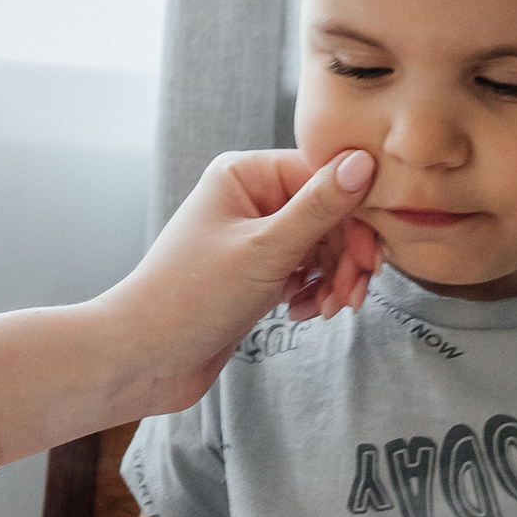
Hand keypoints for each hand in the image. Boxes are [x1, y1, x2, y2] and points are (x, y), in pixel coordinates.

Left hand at [94, 148, 378, 419]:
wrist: (146, 356)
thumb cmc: (191, 297)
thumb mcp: (264, 250)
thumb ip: (319, 208)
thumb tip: (364, 160)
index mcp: (244, 175)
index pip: (324, 176)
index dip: (354, 217)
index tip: (370, 259)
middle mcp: (248, 198)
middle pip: (328, 214)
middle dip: (346, 257)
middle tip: (351, 295)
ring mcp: (253, 237)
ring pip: (321, 246)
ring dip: (334, 279)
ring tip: (327, 310)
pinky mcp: (256, 272)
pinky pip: (305, 272)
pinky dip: (314, 292)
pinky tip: (303, 313)